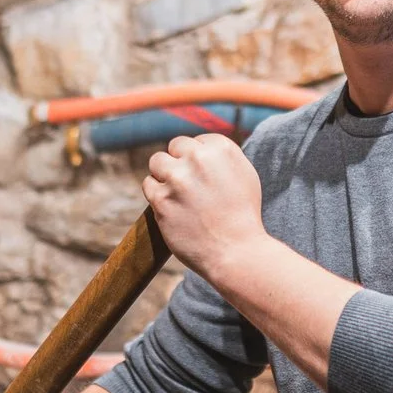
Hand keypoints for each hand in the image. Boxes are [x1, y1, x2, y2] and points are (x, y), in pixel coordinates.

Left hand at [143, 134, 267, 280]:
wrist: (236, 252)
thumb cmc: (243, 216)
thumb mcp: (244, 175)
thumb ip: (221, 157)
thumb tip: (201, 147)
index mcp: (221, 148)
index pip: (197, 140)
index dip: (198, 158)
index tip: (203, 175)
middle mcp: (198, 158)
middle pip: (175, 146)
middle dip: (179, 162)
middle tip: (187, 183)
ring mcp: (177, 178)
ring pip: (157, 161)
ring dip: (164, 174)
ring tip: (177, 193)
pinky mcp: (160, 199)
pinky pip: (148, 184)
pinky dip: (156, 194)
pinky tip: (170, 205)